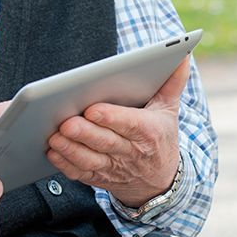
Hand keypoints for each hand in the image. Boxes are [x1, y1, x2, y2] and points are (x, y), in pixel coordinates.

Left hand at [46, 57, 189, 207]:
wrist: (162, 181)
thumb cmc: (161, 136)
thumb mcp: (169, 110)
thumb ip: (172, 82)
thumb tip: (183, 56)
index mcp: (149, 132)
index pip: (129, 124)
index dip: (111, 118)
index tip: (92, 109)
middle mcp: (132, 153)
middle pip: (106, 143)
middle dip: (85, 133)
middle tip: (65, 123)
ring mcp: (115, 168)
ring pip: (91, 161)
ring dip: (71, 150)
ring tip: (54, 137)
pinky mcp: (101, 179)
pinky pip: (82, 174)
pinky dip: (66, 165)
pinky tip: (52, 153)